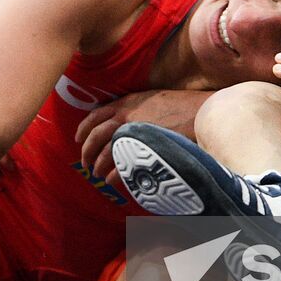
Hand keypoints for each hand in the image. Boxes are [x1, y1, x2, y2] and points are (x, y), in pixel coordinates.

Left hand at [75, 89, 210, 180]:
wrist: (201, 111)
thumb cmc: (181, 105)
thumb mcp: (152, 99)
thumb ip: (136, 108)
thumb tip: (126, 122)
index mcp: (127, 103)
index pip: (96, 115)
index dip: (84, 128)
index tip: (78, 139)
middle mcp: (126, 116)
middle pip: (95, 135)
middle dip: (87, 151)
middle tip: (85, 163)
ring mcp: (134, 133)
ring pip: (105, 151)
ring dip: (98, 165)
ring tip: (98, 175)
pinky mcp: (143, 148)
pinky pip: (121, 165)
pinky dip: (114, 175)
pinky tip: (112, 181)